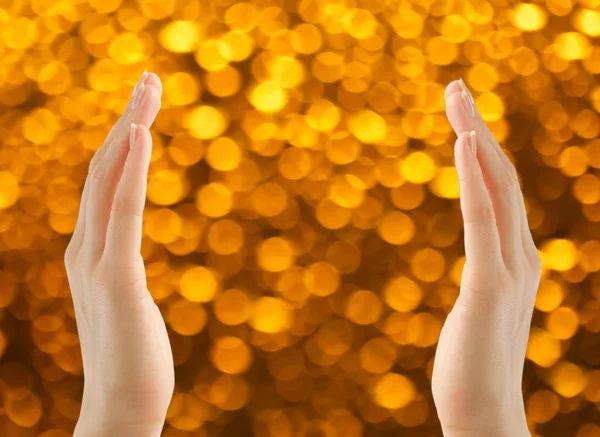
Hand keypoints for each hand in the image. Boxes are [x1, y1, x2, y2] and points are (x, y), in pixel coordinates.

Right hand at [65, 71, 173, 435]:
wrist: (120, 410)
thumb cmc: (130, 361)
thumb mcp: (125, 303)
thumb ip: (119, 271)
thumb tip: (124, 258)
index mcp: (91, 253)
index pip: (106, 184)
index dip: (122, 142)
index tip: (142, 109)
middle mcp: (85, 249)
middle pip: (106, 169)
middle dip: (127, 120)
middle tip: (150, 79)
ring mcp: (96, 262)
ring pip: (110, 179)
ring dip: (129, 129)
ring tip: (148, 88)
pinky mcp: (117, 279)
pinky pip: (122, 213)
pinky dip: (129, 171)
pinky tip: (138, 135)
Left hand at [431, 79, 539, 436]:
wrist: (486, 413)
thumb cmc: (475, 365)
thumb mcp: (481, 307)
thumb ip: (486, 276)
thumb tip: (480, 263)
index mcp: (515, 259)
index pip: (499, 190)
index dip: (483, 149)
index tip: (462, 115)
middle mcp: (521, 256)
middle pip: (500, 175)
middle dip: (478, 127)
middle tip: (456, 87)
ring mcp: (509, 269)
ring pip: (495, 186)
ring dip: (475, 136)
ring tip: (457, 97)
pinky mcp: (488, 285)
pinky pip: (481, 220)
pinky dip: (475, 179)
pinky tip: (465, 142)